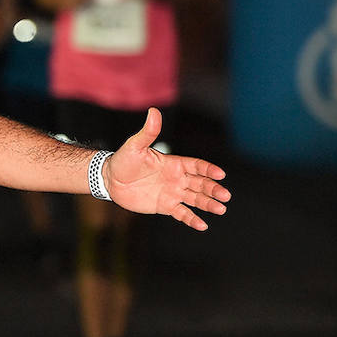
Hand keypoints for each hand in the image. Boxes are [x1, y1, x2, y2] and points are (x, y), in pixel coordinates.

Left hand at [103, 108, 229, 229]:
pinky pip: (181, 213)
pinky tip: (202, 225)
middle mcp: (177, 178)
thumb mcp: (136, 146)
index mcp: (174, 163)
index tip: (221, 175)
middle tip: (225, 196)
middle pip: (201, 184)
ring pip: (195, 199)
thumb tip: (154, 111)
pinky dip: (191, 219)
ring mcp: (172, 193)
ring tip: (221, 209)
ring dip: (208, 204)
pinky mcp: (165, 206)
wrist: (110, 180)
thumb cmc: (123, 160)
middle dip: (213, 189)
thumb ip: (148, 132)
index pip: (197, 166)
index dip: (209, 170)